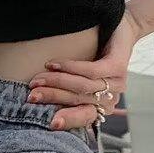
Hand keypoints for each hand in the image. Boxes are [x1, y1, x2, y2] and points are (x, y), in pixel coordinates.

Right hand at [26, 9, 140, 130]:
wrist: (122, 29)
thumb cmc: (94, 56)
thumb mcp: (79, 79)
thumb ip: (67, 92)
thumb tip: (37, 100)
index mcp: (100, 108)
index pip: (82, 118)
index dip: (67, 121)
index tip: (51, 124)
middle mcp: (109, 100)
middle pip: (76, 101)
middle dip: (51, 98)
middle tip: (32, 96)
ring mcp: (116, 84)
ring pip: (81, 87)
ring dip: (55, 82)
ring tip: (37, 79)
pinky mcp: (117, 67)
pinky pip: (90, 71)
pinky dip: (69, 68)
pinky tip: (53, 64)